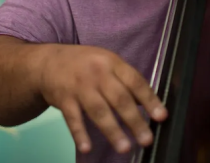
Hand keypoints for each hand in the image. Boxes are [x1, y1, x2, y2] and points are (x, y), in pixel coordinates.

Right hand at [38, 45, 167, 154]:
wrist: (47, 62)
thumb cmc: (84, 64)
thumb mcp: (106, 62)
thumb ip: (124, 81)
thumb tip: (145, 105)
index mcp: (112, 63)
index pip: (135, 82)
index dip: (149, 99)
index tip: (161, 117)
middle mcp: (97, 74)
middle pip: (119, 98)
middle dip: (134, 121)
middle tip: (147, 140)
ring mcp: (79, 87)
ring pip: (98, 111)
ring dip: (112, 131)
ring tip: (125, 148)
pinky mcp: (64, 99)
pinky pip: (73, 119)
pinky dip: (80, 134)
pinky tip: (87, 148)